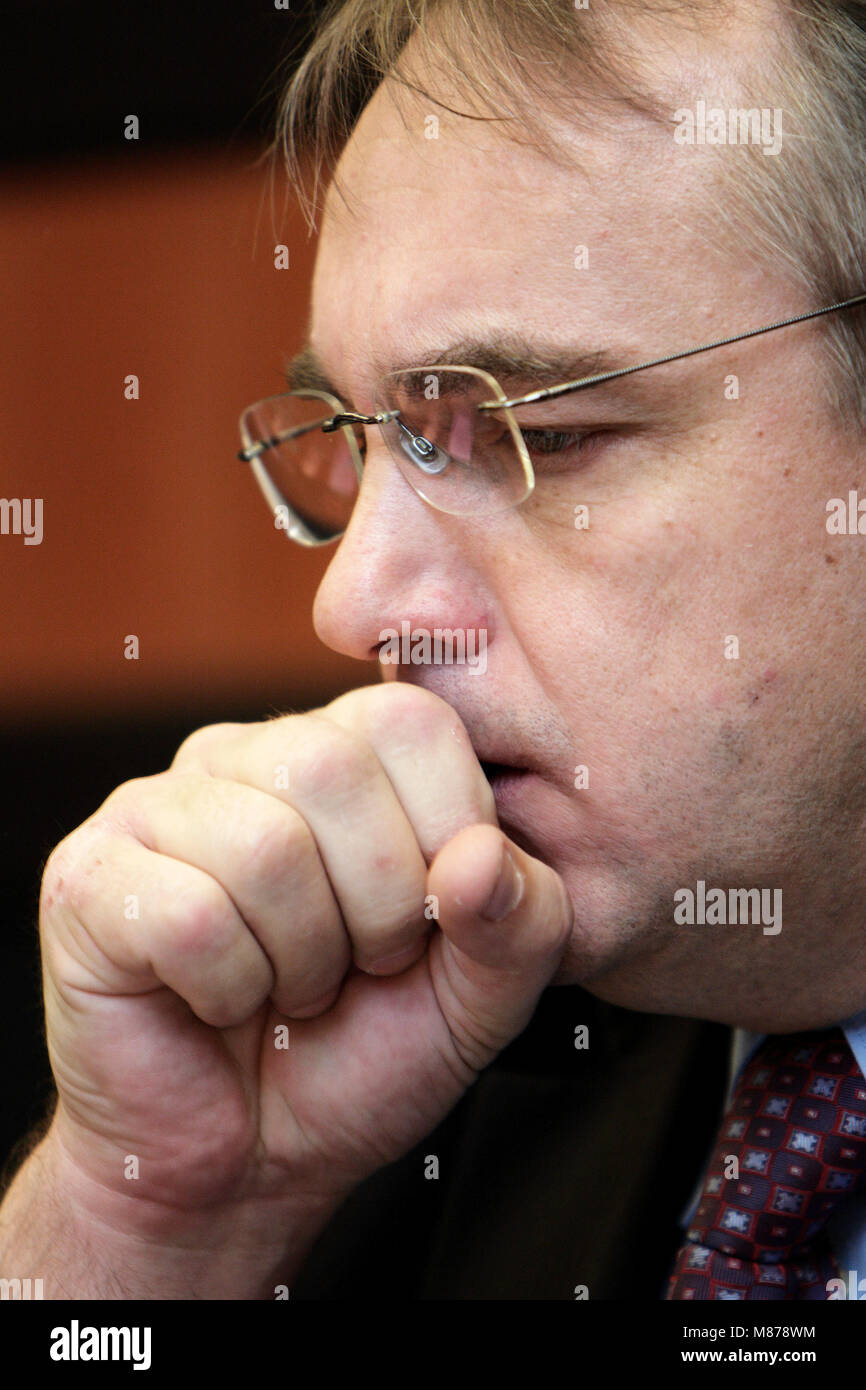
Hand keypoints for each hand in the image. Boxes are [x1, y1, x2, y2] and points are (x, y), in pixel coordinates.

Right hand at [39, 683, 571, 1229]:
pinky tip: (218, 1002)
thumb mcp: (480, 1000)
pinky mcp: (89, 876)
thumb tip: (483, 855)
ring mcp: (156, 807)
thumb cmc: (361, 1058)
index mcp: (345, 751)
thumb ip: (524, 921)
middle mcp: (246, 756)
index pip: (413, 722)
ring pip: (263, 846)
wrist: (246, 1163)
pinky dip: (228, 991)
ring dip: (300, 960)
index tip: (425, 921)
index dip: (446, 834)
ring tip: (287, 988)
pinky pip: (187, 915)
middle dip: (376, 908)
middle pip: (333, 770)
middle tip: (354, 967)